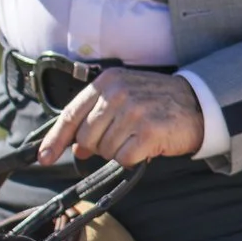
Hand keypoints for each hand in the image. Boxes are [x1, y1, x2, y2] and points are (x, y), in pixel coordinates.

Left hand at [35, 67, 205, 166]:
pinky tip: (146, 145)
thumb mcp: (123, 99)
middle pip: (86, 138)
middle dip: (98, 146)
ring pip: (105, 150)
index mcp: (106, 82)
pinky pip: (124, 158)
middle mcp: (117, 93)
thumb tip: (75, 147)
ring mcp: (133, 111)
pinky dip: (133, 158)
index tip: (43, 158)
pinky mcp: (149, 131)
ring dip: (119, 151)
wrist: (198, 104)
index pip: (71, 115)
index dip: (55, 139)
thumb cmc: (157, 102)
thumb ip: (95, 118)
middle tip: (120, 139)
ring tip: (137, 137)